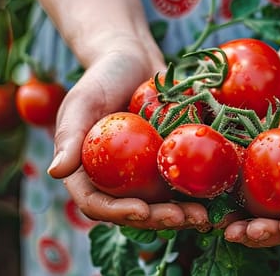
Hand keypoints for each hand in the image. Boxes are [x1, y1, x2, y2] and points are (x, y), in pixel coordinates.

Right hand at [47, 37, 212, 229]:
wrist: (134, 59)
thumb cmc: (102, 76)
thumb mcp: (83, 101)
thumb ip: (68, 136)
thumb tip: (56, 172)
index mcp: (87, 174)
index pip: (98, 204)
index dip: (119, 213)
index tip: (143, 211)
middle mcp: (116, 182)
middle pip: (137, 212)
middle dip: (163, 220)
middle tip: (188, 218)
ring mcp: (145, 176)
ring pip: (165, 204)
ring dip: (186, 214)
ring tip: (208, 216)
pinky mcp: (170, 164)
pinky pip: (186, 183)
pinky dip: (203, 192)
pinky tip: (224, 194)